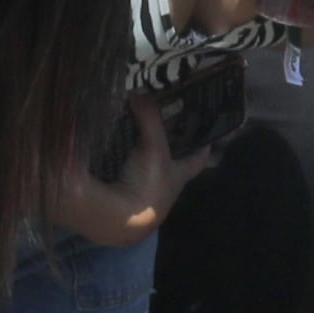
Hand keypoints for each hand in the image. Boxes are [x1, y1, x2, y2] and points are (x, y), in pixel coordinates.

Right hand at [50, 95, 198, 245]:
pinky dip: (115, 163)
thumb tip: (139, 91)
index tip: (207, 129)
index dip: (202, 145)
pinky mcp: (116, 201)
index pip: (196, 160)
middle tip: (160, 120)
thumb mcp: (152, 147)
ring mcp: (138, 198)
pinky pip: (120, 177)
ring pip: (144, 171)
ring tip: (129, 130)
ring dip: (138, 155)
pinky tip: (106, 150)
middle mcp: (162, 191)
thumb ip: (149, 118)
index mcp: (177, 178)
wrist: (112, 221)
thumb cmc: (144, 187)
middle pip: (169, 165)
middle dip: (166, 146)